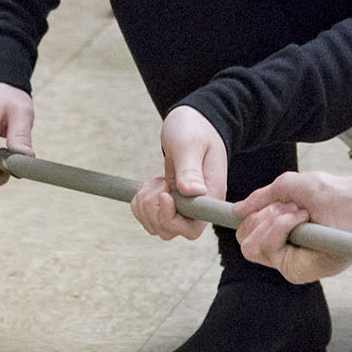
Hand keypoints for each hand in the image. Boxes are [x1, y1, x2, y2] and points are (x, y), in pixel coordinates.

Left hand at [129, 106, 228, 239]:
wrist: (193, 120)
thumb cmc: (195, 128)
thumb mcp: (190, 144)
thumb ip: (190, 169)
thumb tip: (191, 192)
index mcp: (210, 194)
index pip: (193, 229)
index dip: (172, 220)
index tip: (165, 195)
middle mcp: (199, 205)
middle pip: (170, 230)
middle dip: (154, 210)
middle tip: (157, 182)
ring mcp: (183, 204)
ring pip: (157, 226)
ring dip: (145, 207)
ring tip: (153, 182)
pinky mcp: (170, 201)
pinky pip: (150, 216)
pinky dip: (141, 205)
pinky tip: (147, 187)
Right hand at [235, 173, 351, 283]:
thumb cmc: (333, 194)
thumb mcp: (291, 186)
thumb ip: (262, 197)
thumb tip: (237, 210)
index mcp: (281, 232)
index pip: (247, 233)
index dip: (248, 218)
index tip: (252, 208)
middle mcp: (285, 250)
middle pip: (244, 241)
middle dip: (262, 216)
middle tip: (290, 206)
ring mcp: (291, 262)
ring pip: (252, 246)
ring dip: (273, 220)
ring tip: (301, 212)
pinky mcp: (297, 271)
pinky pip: (269, 249)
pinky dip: (281, 227)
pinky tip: (303, 219)